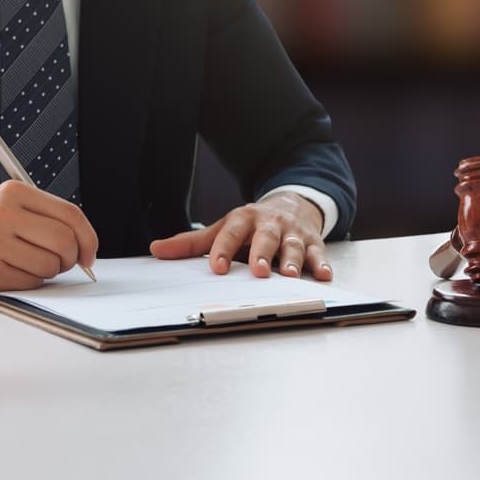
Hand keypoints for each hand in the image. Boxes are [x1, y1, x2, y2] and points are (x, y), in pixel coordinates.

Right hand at [0, 180, 97, 295]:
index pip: (70, 214)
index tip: (89, 255)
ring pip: (49, 265)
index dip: (88, 238)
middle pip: (64, 241)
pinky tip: (8, 272)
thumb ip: (42, 218)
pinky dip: (27, 282)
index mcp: (13, 192)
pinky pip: (29, 281)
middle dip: (69, 259)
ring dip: (46, 272)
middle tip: (59, 264)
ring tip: (24, 265)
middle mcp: (2, 212)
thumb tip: (83, 244)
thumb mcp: (5, 207)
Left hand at [149, 192, 331, 279]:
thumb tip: (156, 250)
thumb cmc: (252, 224)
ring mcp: (293, 233)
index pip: (230, 233)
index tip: (216, 267)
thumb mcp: (223, 228)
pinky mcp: (314, 242)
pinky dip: (322, 265)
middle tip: (257, 270)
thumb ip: (191, 243)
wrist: (292, 204)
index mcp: (243, 219)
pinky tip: (323, 275)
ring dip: (293, 260)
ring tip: (290, 275)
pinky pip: (319, 254)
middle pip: (265, 237)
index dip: (223, 250)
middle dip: (262, 253)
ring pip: (293, 246)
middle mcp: (269, 224)